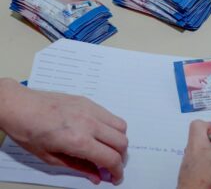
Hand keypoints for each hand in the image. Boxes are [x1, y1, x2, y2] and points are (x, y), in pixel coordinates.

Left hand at [0, 78, 127, 184]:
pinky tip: (100, 133)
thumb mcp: (51, 158)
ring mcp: (90, 110)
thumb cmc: (29, 132)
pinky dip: (112, 127)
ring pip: (121, 126)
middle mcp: (89, 124)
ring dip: (119, 140)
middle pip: (122, 142)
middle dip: (121, 158)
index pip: (111, 158)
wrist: (20, 106)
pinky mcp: (88, 102)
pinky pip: (110, 115)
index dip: (117, 171)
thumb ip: (79, 167)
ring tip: (108, 147)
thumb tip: (96, 176)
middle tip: (112, 164)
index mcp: (78, 141)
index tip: (115, 177)